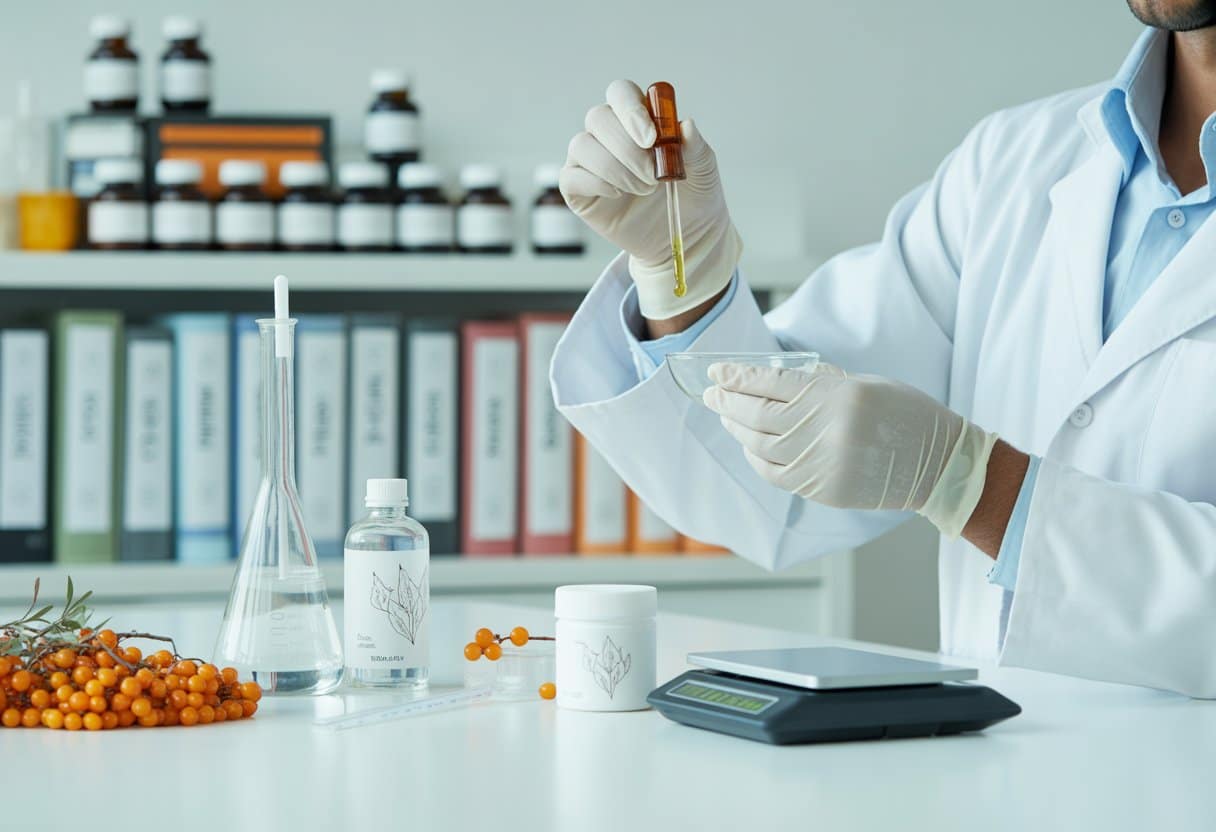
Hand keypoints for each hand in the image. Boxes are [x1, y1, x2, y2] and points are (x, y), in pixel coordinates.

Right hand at [559, 79, 741, 320]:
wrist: (687, 235)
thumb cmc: (694, 194)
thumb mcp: (704, 170)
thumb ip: (696, 146)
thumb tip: (686, 125)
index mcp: (637, 119)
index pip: (620, 93)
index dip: (630, 110)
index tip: (651, 139)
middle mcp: (609, 134)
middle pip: (598, 118)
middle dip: (626, 148)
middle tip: (653, 176)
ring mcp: (590, 162)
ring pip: (582, 145)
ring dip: (614, 169)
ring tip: (644, 190)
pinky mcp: (578, 190)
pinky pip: (570, 177)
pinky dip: (595, 183)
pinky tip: (619, 195)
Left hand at [702, 362, 997, 536]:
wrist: (938, 463)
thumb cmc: (904, 414)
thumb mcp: (865, 384)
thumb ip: (820, 384)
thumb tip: (774, 379)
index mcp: (837, 396)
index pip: (772, 384)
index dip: (738, 378)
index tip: (716, 373)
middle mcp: (825, 430)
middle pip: (758, 415)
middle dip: (728, 403)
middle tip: (711, 395)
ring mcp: (823, 463)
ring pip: (761, 446)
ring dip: (737, 430)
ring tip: (727, 417)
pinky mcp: (823, 488)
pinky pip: (775, 474)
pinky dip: (756, 459)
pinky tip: (749, 447)